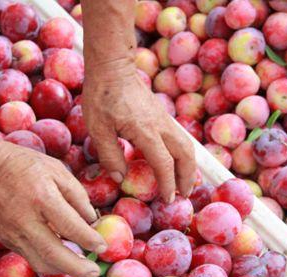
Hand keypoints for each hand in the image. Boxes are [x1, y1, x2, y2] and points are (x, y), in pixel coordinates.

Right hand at [0, 140, 106, 276]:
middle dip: (78, 268)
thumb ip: (77, 195)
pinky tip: (62, 257)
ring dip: (63, 270)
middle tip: (95, 271)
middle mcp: (25, 220)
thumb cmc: (21, 163)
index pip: (71, 227)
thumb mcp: (56, 169)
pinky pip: (30, 256)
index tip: (103, 246)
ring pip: (41, 263)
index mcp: (42, 198)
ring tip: (82, 267)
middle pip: (54, 256)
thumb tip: (92, 220)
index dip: (90, 240)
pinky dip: (49, 261)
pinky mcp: (5, 239)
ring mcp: (12, 233)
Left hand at [82, 61, 196, 202]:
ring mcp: (164, 119)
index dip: (167, 185)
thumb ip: (110, 155)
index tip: (166, 199)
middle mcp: (161, 126)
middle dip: (187, 177)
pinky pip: (179, 139)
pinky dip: (182, 154)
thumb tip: (120, 178)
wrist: (112, 66)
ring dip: (189, 166)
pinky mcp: (161, 115)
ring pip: (186, 146)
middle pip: (186, 155)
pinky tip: (174, 162)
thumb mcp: (98, 128)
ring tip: (183, 183)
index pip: (164, 164)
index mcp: (146, 132)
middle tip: (183, 195)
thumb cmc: (102, 95)